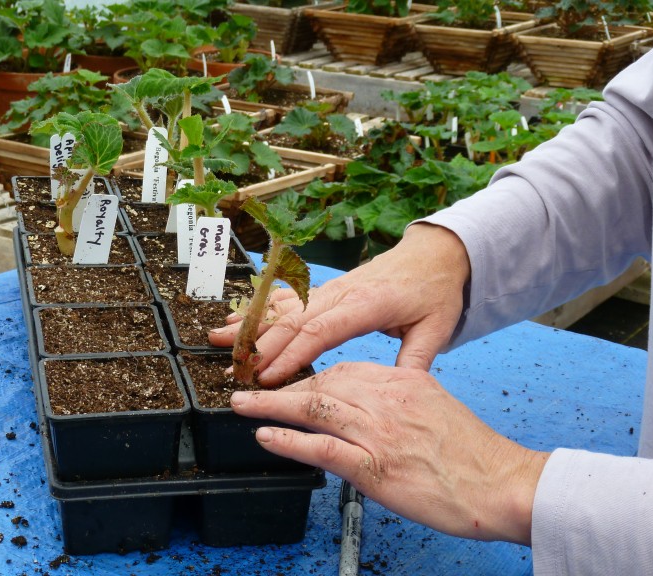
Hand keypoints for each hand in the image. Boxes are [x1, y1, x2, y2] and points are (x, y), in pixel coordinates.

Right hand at [209, 224, 471, 386]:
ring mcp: (329, 289)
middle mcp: (341, 294)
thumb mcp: (435, 329)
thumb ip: (416, 361)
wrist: (434, 256)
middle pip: (292, 321)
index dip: (292, 354)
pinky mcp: (325, 289)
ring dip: (250, 326)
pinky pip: (287, 298)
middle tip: (234, 371)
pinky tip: (236, 319)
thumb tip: (402, 391)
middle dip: (260, 347)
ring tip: (217, 340)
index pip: (321, 331)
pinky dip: (260, 309)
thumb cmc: (435, 293)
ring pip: (283, 308)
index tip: (268, 377)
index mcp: (367, 305)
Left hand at [230, 362, 548, 544]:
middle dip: (280, 385)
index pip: (342, 370)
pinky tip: (266, 436)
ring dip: (270, 405)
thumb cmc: (472, 454)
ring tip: (242, 405)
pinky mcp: (376, 467)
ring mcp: (379, 433)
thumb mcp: (433, 406)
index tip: (285, 378)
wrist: (504, 483)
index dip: (307, 374)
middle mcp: (387, 399)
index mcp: (402, 381)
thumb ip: (397, 399)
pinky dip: (289, 440)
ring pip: (314, 408)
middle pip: (321, 384)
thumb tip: (364, 404)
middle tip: (249, 386)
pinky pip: (322, 448)